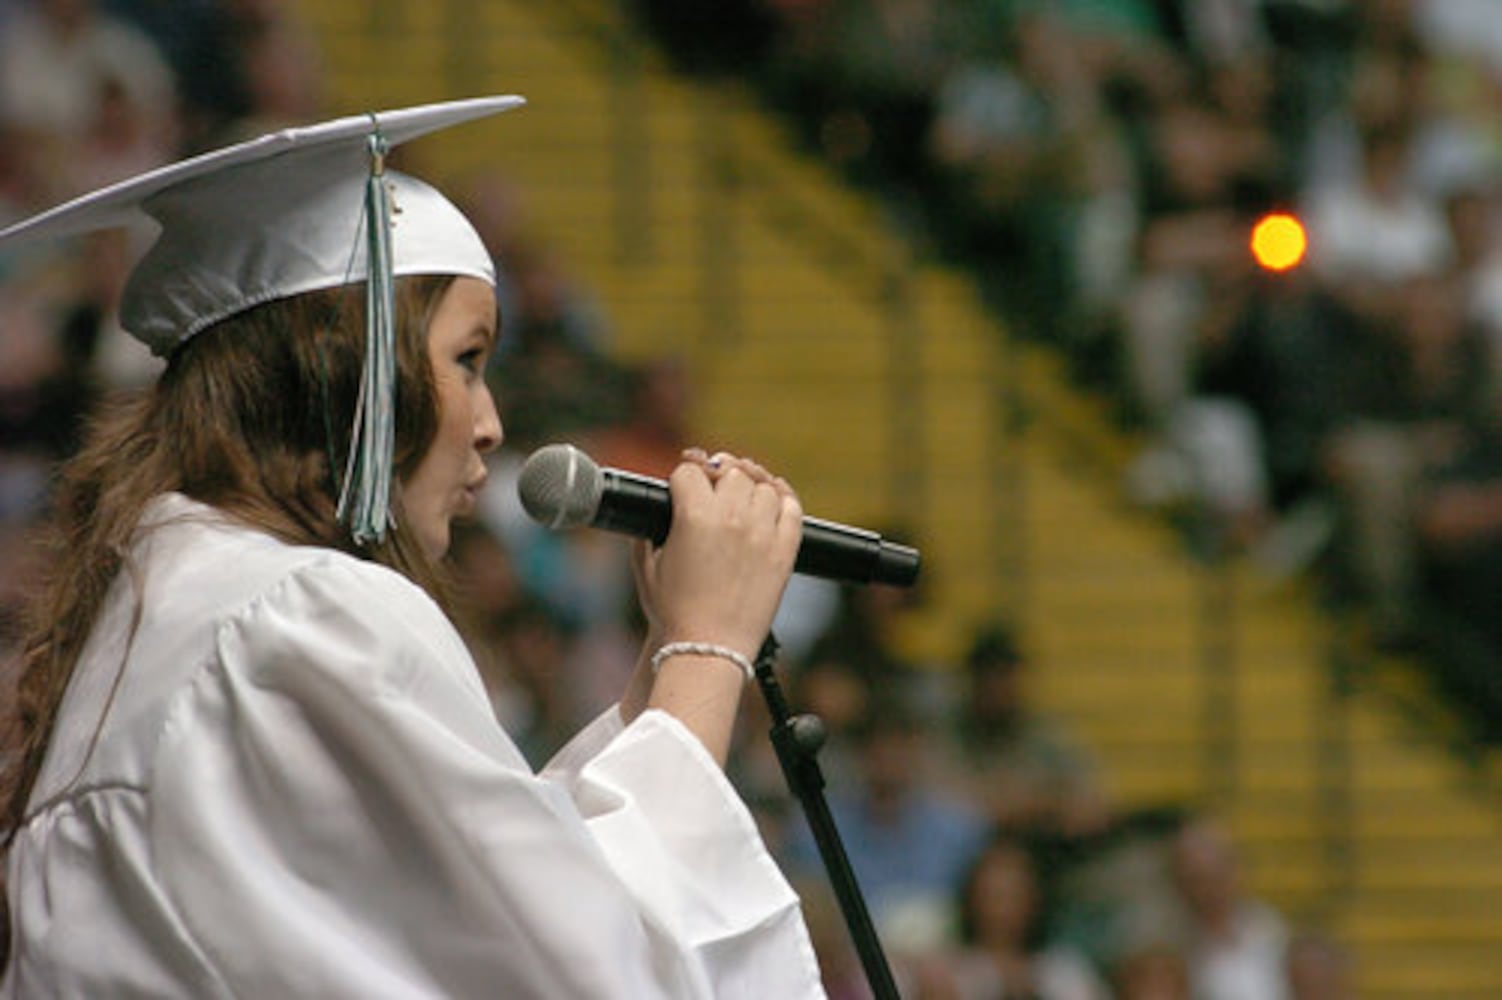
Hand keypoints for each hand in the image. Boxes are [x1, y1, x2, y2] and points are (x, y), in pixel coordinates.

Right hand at [633, 449, 801, 659]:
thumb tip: (652, 511)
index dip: (681, 478)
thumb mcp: (646, 567)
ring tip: (740, 497)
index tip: (681, 488)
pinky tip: (773, 498)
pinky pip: (792, 508)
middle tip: (711, 489)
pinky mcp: (785, 551)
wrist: (709, 647)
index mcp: (694, 516)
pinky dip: (783, 497)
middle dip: (717, 476)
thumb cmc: (675, 612)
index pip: (689, 471)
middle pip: (730, 472)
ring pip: (762, 485)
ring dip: (749, 485)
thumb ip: (646, 531)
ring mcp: (763, 532)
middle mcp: (732, 517)